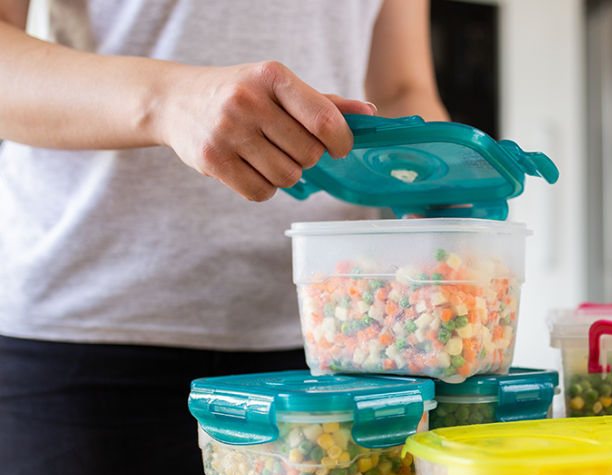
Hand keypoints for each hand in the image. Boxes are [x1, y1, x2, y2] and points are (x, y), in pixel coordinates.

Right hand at [157, 61, 375, 200]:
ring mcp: (228, 132)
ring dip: (286, 174)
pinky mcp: (213, 161)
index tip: (339, 146)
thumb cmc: (239, 93)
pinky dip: (264, 188)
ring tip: (267, 155)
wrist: (175, 100)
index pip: (325, 120)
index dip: (342, 141)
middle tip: (288, 146)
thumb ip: (323, 102)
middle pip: (309, 155)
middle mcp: (248, 101)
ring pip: (288, 178)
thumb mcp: (277, 86)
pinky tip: (251, 168)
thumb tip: (369, 113)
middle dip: (308, 157)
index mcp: (272, 77)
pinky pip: (261, 193)